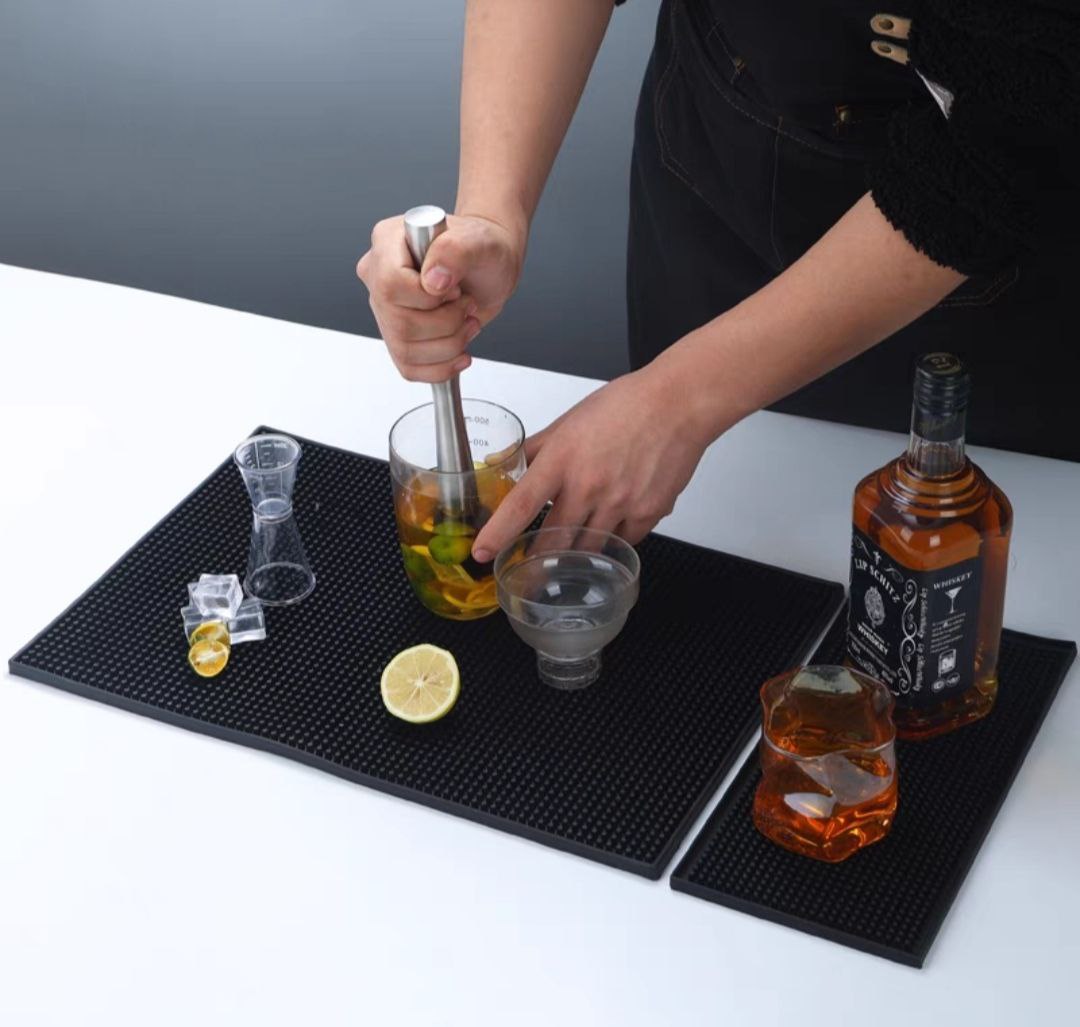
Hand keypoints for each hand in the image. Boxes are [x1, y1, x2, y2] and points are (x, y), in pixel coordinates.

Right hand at [356, 212, 524, 382]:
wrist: (490, 268)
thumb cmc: (482, 248)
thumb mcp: (480, 240)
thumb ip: (454, 251)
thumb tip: (433, 281)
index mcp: (387, 242)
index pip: (390, 285)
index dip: (427, 299)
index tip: (454, 290)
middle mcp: (379, 276)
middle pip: (399, 324)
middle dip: (447, 324)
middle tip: (467, 306)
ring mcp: (386, 309)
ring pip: (406, 351)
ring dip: (450, 345)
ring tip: (468, 323)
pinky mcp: (398, 336)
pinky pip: (409, 367)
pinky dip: (442, 366)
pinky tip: (460, 350)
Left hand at [472, 366, 713, 561]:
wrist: (679, 404)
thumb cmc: (626, 406)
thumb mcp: (569, 421)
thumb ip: (535, 448)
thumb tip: (505, 462)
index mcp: (563, 459)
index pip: (521, 504)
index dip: (498, 533)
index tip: (483, 551)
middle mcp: (589, 484)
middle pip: (553, 540)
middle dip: (536, 563)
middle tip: (526, 573)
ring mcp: (620, 502)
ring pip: (587, 548)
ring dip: (575, 554)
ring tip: (569, 553)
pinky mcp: (648, 513)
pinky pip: (622, 542)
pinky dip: (612, 540)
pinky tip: (610, 527)